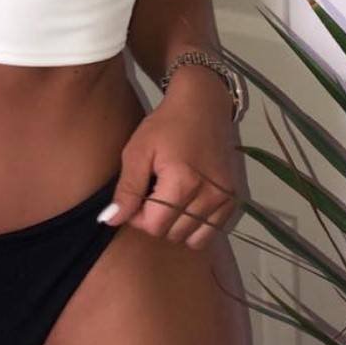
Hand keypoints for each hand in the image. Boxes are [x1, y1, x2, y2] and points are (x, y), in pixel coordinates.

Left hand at [97, 73, 248, 249]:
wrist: (203, 105)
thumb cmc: (166, 124)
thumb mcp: (138, 150)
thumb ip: (127, 188)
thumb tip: (112, 220)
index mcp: (183, 182)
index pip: (154, 226)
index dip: (137, 217)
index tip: (135, 196)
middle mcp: (209, 195)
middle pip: (172, 234)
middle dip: (155, 220)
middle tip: (151, 193)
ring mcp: (225, 199)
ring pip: (192, 239)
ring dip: (176, 226)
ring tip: (169, 198)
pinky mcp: (234, 199)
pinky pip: (212, 232)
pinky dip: (197, 225)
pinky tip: (187, 202)